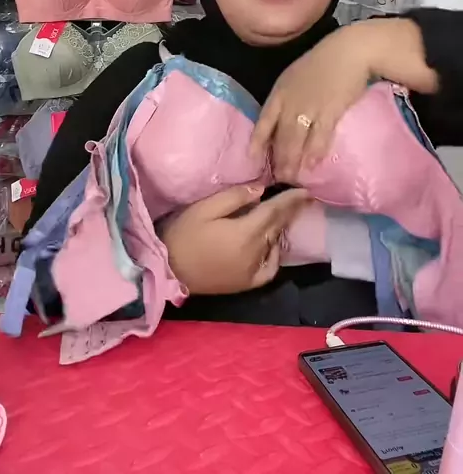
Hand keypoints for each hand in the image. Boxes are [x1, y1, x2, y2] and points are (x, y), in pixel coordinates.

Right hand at [160, 184, 308, 294]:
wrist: (168, 270)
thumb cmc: (183, 235)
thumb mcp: (204, 209)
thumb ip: (234, 198)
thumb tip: (260, 190)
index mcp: (245, 233)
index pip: (275, 212)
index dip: (291, 200)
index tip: (305, 190)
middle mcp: (255, 253)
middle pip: (277, 227)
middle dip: (291, 211)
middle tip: (303, 199)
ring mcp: (252, 271)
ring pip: (274, 245)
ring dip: (281, 229)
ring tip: (283, 215)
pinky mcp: (245, 283)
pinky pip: (269, 268)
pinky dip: (274, 255)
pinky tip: (270, 245)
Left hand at [251, 25, 372, 182]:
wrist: (349, 52)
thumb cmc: (322, 63)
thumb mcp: (295, 77)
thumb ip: (288, 97)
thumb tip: (285, 121)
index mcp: (280, 92)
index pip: (264, 120)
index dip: (257, 140)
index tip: (252, 157)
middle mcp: (290, 102)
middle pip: (280, 136)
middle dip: (278, 158)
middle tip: (279, 177)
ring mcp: (309, 108)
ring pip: (296, 140)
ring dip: (293, 161)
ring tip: (292, 177)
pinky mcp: (329, 112)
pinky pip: (319, 137)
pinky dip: (315, 152)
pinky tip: (313, 164)